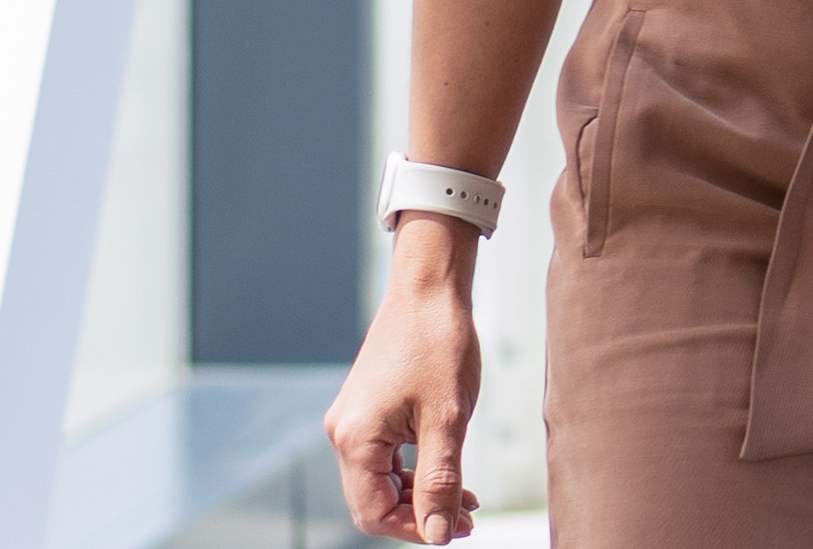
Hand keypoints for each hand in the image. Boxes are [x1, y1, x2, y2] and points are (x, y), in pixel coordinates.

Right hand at [323, 239, 483, 541]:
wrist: (430, 288)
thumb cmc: (440, 343)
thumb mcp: (447, 420)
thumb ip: (441, 481)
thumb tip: (440, 533)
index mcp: (355, 439)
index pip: (374, 512)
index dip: (416, 529)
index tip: (458, 530)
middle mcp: (343, 433)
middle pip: (374, 500)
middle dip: (420, 515)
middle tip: (468, 518)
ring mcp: (353, 420)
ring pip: (381, 480)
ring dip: (420, 494)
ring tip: (466, 499)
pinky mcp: (367, 408)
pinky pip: (385, 455)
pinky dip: (414, 469)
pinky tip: (447, 469)